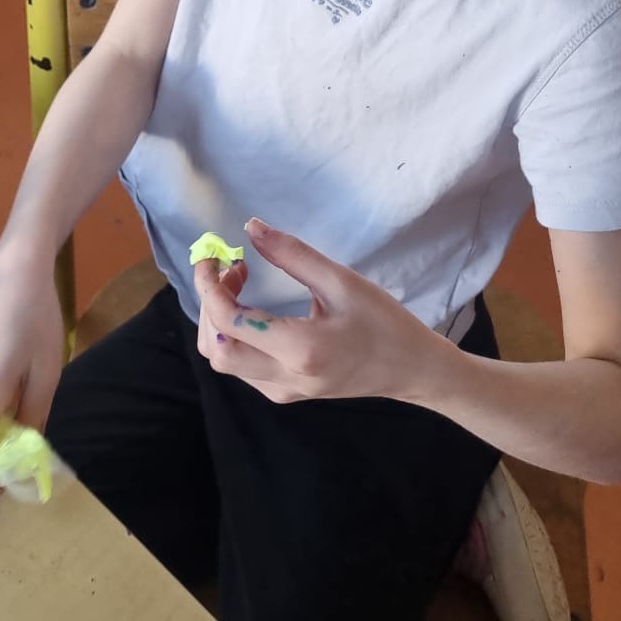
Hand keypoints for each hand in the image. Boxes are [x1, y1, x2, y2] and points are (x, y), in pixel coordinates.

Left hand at [192, 218, 442, 404]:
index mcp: (301, 349)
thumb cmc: (383, 321)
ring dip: (220, 319)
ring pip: (224, 361)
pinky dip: (233, 335)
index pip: (230, 322)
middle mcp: (285, 378)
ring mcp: (282, 391)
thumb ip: (292, 254)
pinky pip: (241, 367)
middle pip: (216, 349)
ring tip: (242, 283)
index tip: (212, 256)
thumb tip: (250, 227)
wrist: (411, 369)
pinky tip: (253, 309)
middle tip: (231, 268)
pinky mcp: (284, 393)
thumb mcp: (341, 281)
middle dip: (210, 304)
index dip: (209, 286)